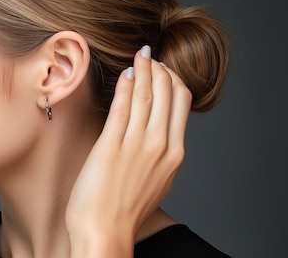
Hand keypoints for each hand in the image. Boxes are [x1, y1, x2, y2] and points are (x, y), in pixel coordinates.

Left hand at [65, 45, 191, 256]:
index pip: (182, 102)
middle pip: (169, 92)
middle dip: (161, 69)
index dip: (174, 80)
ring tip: (140, 56)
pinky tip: (125, 72)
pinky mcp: (112, 145)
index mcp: (175, 153)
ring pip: (147, 94)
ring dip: (144, 69)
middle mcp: (160, 145)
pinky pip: (122, 107)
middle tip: (151, 57)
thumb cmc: (126, 210)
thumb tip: (161, 133)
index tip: (165, 71)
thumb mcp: (158, 180)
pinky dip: (126, 85)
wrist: (105, 231)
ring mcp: (137, 145)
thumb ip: (163, 155)